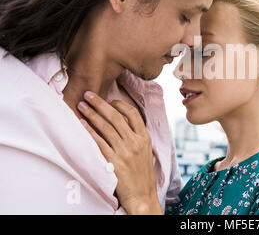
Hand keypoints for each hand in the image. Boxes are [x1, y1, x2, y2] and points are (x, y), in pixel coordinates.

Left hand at [77, 91, 161, 214]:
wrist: (142, 196)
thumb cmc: (142, 175)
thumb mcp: (146, 152)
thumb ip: (137, 137)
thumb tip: (122, 122)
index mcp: (145, 138)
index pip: (133, 114)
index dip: (119, 104)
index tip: (109, 100)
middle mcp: (135, 143)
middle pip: (116, 117)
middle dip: (100, 104)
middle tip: (88, 95)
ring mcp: (125, 152)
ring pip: (106, 128)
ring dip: (92, 114)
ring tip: (81, 106)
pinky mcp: (114, 163)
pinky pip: (99, 143)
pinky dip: (89, 132)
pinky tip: (82, 125)